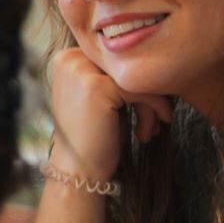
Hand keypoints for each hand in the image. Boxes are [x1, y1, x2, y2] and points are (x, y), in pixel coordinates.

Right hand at [45, 46, 167, 181]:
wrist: (79, 169)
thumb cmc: (95, 135)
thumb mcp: (99, 95)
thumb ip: (113, 71)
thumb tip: (156, 53)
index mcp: (67, 57)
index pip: (118, 57)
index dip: (137, 80)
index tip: (147, 107)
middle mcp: (69, 59)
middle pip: (128, 64)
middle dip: (148, 92)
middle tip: (155, 119)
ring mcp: (81, 71)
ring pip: (136, 76)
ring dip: (152, 103)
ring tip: (151, 127)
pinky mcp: (98, 86)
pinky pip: (141, 88)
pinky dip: (154, 109)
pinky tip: (149, 131)